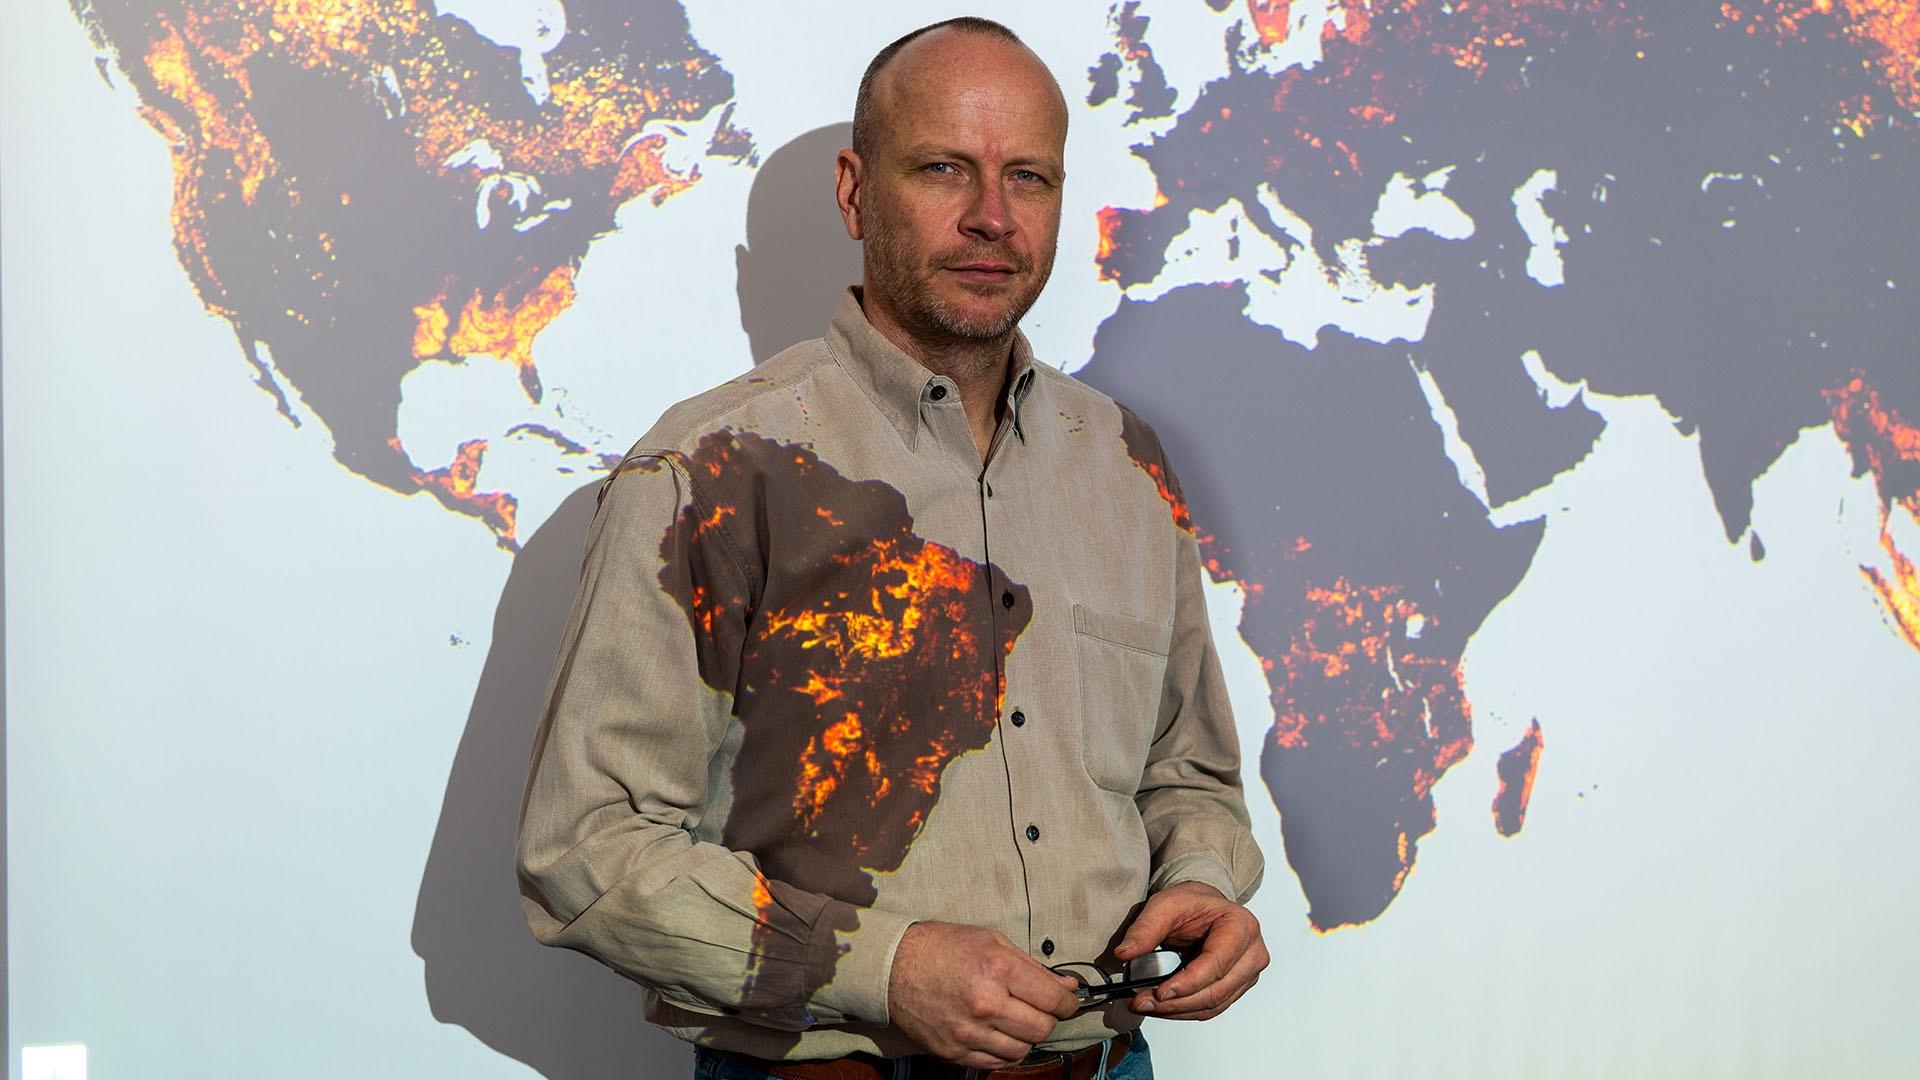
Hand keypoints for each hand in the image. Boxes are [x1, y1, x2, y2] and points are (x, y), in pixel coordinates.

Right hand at [887, 921, 1081, 1067]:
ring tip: (1014, 1020)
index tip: (1066, 1001)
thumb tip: (1067, 987)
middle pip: (1042, 1029)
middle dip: (1048, 1019)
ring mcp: (968, 1032)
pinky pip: (996, 1063)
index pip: (1053, 999)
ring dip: (1025, 1037)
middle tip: (1039, 1008)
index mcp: (998, 969)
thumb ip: (1033, 966)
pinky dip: (1004, 1051)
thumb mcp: (992, 941)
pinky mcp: (954, 1052)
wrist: (893, 967)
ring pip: (1022, 1050)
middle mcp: (985, 1003)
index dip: (1068, 1002)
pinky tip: (997, 1033)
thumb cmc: (944, 947)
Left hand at [1114, 881, 1266, 1019]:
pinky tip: (1160, 1007)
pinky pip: (1210, 1008)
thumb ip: (1145, 928)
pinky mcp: (1236, 988)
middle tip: (1142, 1002)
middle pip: (1216, 991)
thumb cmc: (1192, 903)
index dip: (1187, 983)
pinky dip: (1183, 1011)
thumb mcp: (1165, 905)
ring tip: (1145, 1005)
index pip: (1216, 964)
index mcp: (1241, 927)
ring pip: (1213, 1005)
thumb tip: (1125, 953)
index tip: (1159, 992)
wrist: (1204, 907)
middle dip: (1176, 1002)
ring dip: (1176, 1011)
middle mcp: (1252, 953)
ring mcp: (1247, 974)